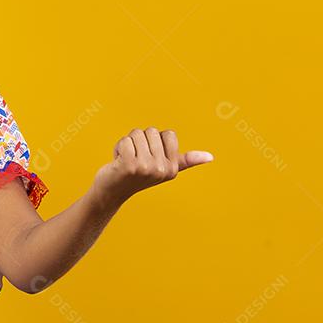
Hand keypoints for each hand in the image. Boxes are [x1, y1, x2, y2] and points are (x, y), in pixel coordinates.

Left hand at [94, 127, 212, 205]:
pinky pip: (125, 140)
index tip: (149, 156)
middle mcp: (163, 170)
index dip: (154, 140)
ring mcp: (147, 168)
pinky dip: (118, 147)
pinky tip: (117, 161)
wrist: (111, 192)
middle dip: (140, 140)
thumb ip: (185, 161)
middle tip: (134, 158)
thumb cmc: (136, 176)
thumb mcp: (163, 169)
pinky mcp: (130, 165)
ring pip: (137, 133)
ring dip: (127, 143)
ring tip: (126, 159)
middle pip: (152, 131)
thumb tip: (211, 157)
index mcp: (173, 168)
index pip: (169, 134)